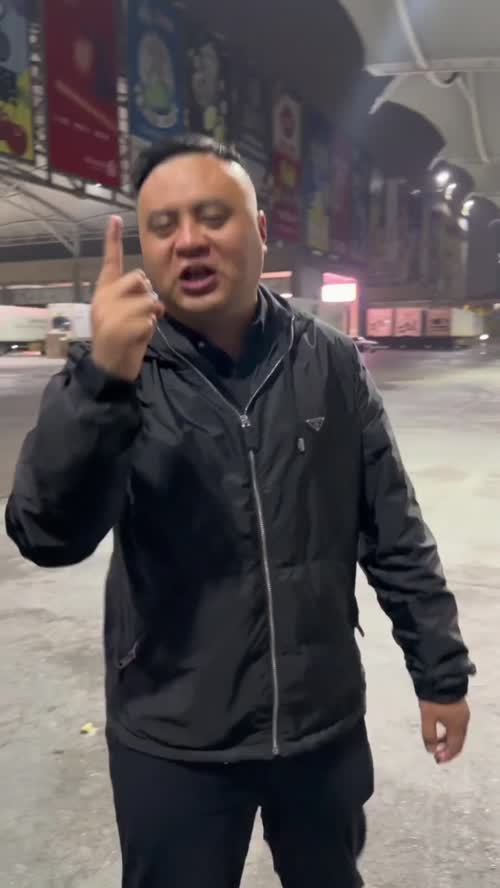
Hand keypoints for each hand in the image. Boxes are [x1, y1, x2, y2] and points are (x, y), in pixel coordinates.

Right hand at [91, 215, 163, 380]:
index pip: (110, 263)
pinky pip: (152, 317)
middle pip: (140, 278)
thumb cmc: (118, 341)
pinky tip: (138, 338)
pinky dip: (151, 328)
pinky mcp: (126, 326)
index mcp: (102, 293)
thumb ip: (130, 299)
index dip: (112, 240)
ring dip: (152, 314)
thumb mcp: (119, 315)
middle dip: (147, 294)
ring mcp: (114, 312)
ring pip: (150, 299)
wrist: (109, 368)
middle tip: (142, 312)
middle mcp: (105, 298)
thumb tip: (153, 296)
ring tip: (138, 328)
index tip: (115, 218)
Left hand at [419, 698, 469, 764]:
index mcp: (458, 726)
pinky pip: (456, 726)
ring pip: (457, 734)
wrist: (439, 677)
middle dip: (448, 750)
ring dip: (447, 741)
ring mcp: (462, 714)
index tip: (436, 759)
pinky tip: (438, 731)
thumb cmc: (433, 698)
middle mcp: (463, 721)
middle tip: (436, 755)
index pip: (455, 747)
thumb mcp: (427, 717)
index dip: (446, 756)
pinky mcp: (459, 707)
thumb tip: (431, 750)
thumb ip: (429, 735)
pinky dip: (448, 732)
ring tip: (435, 743)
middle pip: (458, 742)